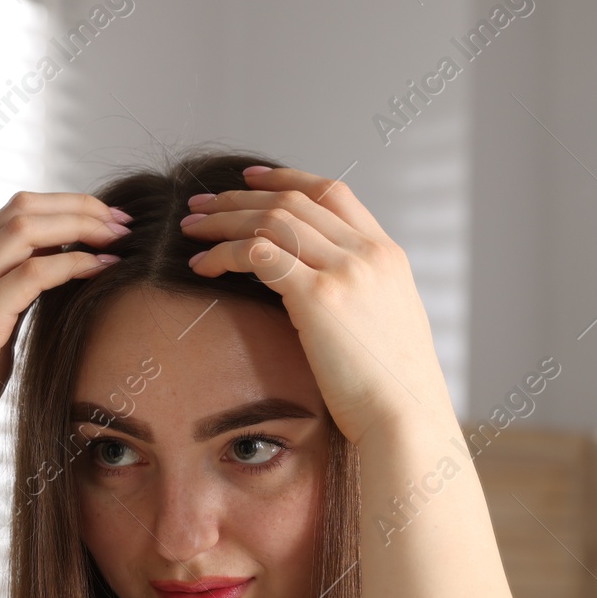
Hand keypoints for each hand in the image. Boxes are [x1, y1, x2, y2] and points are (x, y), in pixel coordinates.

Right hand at [0, 192, 128, 482]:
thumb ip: (16, 300)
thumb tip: (58, 279)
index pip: (15, 212)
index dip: (65, 206)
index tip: (107, 221)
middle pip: (22, 208)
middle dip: (78, 206)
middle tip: (122, 222)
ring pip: (26, 229)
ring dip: (80, 226)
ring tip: (118, 239)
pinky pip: (32, 274)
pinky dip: (73, 264)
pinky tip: (102, 269)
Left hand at [180, 166, 455, 446]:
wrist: (406, 419)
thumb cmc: (390, 388)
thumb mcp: (382, 324)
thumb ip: (356, 294)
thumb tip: (312, 289)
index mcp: (387, 254)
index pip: (332, 192)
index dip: (285, 178)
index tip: (247, 179)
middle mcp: (368, 253)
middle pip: (293, 200)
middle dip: (239, 197)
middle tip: (199, 202)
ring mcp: (347, 271)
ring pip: (272, 220)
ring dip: (223, 220)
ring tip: (190, 229)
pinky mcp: (320, 297)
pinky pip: (260, 255)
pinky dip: (224, 253)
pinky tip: (202, 266)